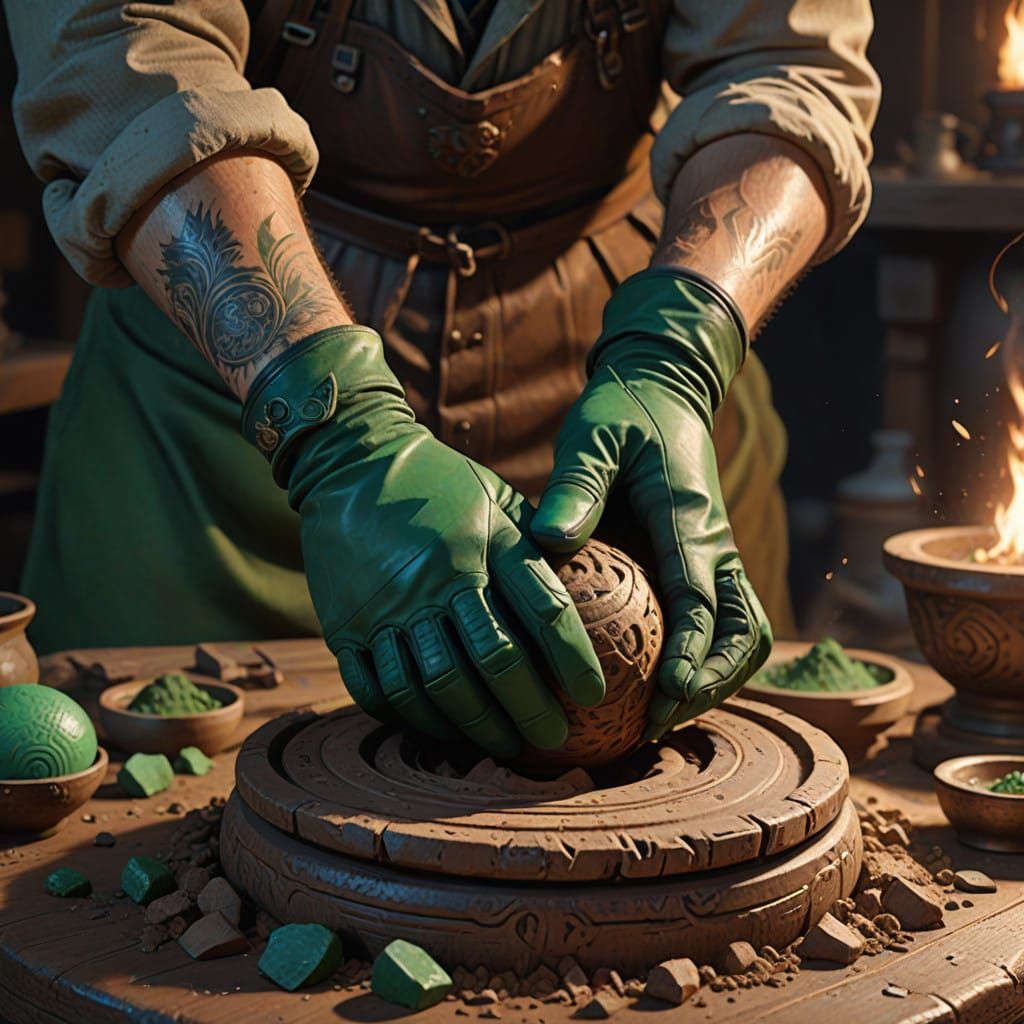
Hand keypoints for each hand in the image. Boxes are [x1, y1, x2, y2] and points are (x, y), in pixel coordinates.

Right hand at [242, 327, 604, 757]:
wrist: (350, 464)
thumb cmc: (443, 486)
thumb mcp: (499, 500)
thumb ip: (535, 549)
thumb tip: (589, 599)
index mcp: (488, 542)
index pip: (544, 611)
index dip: (574, 660)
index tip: (594, 697)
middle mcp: (440, 577)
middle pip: (494, 660)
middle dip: (530, 709)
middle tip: (553, 738)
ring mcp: (388, 605)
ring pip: (437, 686)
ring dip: (475, 726)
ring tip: (502, 744)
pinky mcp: (346, 626)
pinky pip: (380, 689)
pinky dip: (412, 717)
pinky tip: (439, 728)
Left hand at [531, 270, 771, 737]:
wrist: (661, 388)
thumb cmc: (622, 413)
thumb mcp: (591, 437)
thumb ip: (576, 486)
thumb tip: (550, 541)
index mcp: (690, 519)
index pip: (705, 599)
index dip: (693, 652)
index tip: (668, 692)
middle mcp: (714, 545)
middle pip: (743, 632)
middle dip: (712, 684)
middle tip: (656, 723)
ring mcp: (713, 556)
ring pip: (740, 634)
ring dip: (712, 680)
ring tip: (655, 720)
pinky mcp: (698, 562)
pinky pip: (715, 621)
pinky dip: (698, 659)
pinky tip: (648, 687)